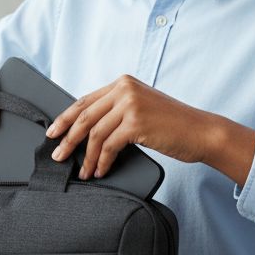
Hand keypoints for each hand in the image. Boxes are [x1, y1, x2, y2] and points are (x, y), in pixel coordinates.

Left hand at [44, 74, 225, 180]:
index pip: (85, 101)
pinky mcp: (136, 123)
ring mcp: (130, 105)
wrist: (201, 131)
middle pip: (84, 116)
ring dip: (87, 157)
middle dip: (67, 139)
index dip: (65, 118)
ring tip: (84, 171)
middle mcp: (125, 89)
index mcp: (123, 83)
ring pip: (94, 134)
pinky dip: (102, 161)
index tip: (53, 132)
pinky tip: (101, 170)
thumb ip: (117, 110)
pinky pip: (109, 146)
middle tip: (58, 155)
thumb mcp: (142, 108)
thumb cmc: (172, 124)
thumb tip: (87, 129)